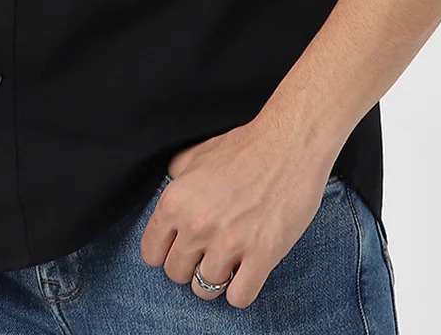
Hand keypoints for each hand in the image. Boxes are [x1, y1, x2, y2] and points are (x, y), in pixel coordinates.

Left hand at [139, 115, 334, 308]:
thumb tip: (167, 202)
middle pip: (176, 274)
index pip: (150, 253)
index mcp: (176, 200)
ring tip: (229, 259)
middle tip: (209, 250)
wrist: (290, 143)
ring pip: (205, 290)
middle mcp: (197, 224)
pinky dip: (241, 290)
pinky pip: (238, 298)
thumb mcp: (197, 155)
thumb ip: (175, 180)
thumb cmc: (245, 147)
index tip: (181, 247)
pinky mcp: (262, 254)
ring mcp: (229, 242)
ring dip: (216, 278)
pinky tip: (247, 270)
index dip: (166, 251)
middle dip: (191, 265)